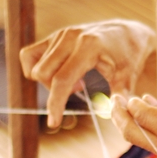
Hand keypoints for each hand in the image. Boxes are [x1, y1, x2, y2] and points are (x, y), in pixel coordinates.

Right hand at [20, 20, 155, 128]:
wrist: (126, 35)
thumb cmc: (127, 59)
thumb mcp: (127, 79)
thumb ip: (119, 98)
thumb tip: (114, 115)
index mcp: (89, 47)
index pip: (62, 79)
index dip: (56, 103)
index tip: (53, 122)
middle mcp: (70, 37)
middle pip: (44, 74)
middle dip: (58, 90)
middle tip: (82, 87)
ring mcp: (60, 35)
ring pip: (37, 68)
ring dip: (53, 81)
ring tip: (77, 78)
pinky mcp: (53, 37)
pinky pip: (29, 56)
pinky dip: (38, 70)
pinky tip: (59, 73)